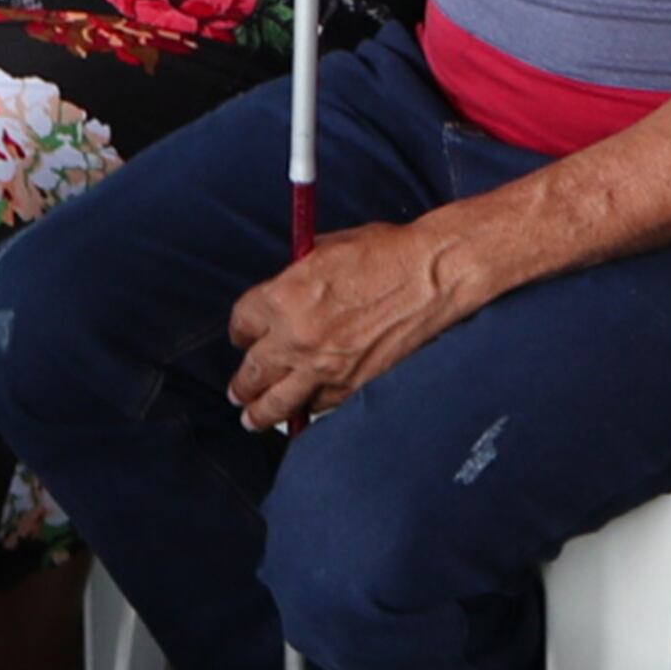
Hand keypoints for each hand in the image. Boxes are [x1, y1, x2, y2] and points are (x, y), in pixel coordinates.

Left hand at [226, 217, 487, 428]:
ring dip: (262, 413)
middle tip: (238, 393)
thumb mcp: (326, 249)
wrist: (432, 276)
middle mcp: (295, 338)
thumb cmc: (386, 252)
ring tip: (253, 420)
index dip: (241, 332)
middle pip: (251, 373)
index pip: (242, 325)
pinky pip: (318, 407)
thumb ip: (297, 275)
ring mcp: (323, 367)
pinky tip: (303, 412)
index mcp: (281, 297)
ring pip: (278, 403)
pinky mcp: (352, 386)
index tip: (243, 338)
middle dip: (242, 384)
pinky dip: (309, 410)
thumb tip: (285, 290)